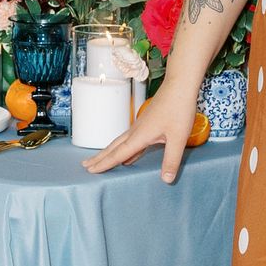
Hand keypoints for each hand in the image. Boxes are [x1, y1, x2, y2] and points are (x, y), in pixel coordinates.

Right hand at [84, 74, 201, 181]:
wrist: (179, 85)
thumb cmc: (178, 108)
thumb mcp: (178, 137)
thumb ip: (171, 159)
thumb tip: (166, 180)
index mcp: (140, 135)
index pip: (119, 154)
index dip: (105, 164)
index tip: (91, 171)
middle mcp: (136, 130)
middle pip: (113, 147)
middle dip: (100, 157)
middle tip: (85, 165)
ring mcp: (140, 125)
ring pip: (120, 142)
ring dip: (109, 152)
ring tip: (100, 160)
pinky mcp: (147, 123)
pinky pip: (130, 139)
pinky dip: (124, 148)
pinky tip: (128, 154)